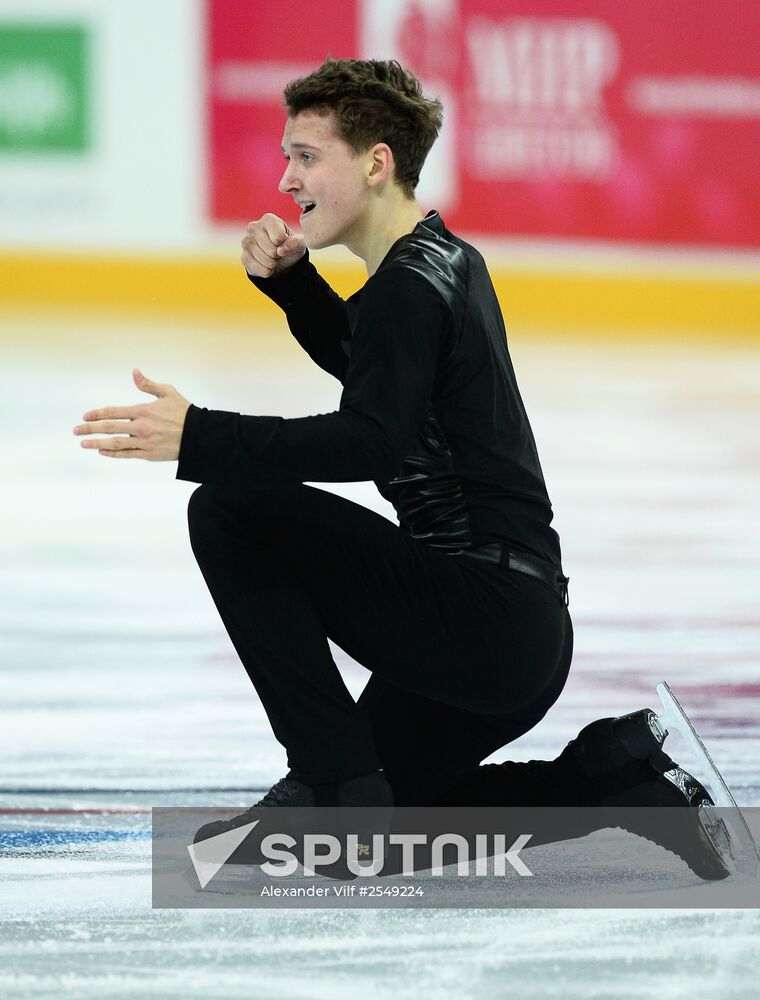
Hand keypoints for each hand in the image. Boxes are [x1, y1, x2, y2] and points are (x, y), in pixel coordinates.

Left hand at [73, 369, 190, 460]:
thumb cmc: (184, 412)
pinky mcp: (149, 455)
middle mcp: (140, 427)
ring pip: (115, 443)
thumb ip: (148, 384)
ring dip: (97, 443)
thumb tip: (134, 372)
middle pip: (109, 428)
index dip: (97, 414)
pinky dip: (113, 453)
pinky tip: (102, 452)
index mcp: (143, 410)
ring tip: (83, 444)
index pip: (113, 412)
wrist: (199, 436)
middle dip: (90, 429)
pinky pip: (127, 455)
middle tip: (75, 430)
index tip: (85, 416)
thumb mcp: (167, 392)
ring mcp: (144, 442)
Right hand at [241, 213, 305, 278]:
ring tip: (272, 258)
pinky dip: (267, 271)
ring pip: (266, 261)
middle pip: (272, 250)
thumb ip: (296, 242)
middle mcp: (253, 227)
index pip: (278, 238)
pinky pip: (258, 269)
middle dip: (278, 256)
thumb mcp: (299, 244)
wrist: (280, 261)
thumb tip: (283, 249)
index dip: (285, 245)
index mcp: (268, 219)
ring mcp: (246, 241)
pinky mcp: (243, 256)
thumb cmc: (290, 247)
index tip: (283, 243)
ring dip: (273, 264)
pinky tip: (266, 265)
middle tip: (277, 252)